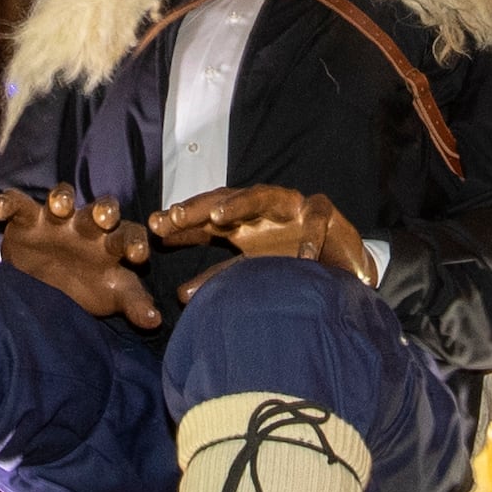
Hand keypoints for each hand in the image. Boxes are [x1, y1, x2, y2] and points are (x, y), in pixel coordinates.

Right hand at [0, 187, 160, 328]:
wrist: (45, 285)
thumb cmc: (87, 287)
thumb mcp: (112, 295)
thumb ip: (134, 304)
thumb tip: (155, 320)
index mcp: (113, 242)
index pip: (130, 236)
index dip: (135, 243)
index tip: (138, 256)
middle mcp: (88, 226)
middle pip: (100, 210)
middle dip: (103, 211)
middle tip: (103, 217)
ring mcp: (57, 220)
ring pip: (62, 199)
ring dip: (61, 199)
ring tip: (58, 207)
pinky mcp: (28, 219)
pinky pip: (18, 204)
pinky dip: (7, 203)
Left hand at [141, 185, 371, 283]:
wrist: (338, 264)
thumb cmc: (289, 262)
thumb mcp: (251, 270)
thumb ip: (219, 277)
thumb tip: (181, 295)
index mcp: (241, 222)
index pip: (204, 219)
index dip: (181, 222)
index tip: (154, 227)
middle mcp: (261, 209)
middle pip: (225, 201)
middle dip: (200, 207)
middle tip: (174, 216)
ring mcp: (292, 207)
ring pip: (263, 196)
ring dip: (240, 204)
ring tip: (218, 218)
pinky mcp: (324, 213)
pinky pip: (316, 220)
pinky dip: (310, 236)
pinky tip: (302, 255)